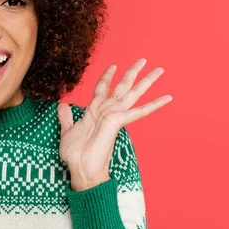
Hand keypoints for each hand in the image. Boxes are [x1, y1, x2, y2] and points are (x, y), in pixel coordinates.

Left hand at [57, 58, 171, 191]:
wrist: (81, 169)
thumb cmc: (75, 154)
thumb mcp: (67, 131)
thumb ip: (66, 118)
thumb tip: (61, 105)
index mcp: (94, 111)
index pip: (101, 89)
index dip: (106, 77)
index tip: (113, 65)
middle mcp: (106, 111)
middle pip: (121, 86)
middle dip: (132, 73)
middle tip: (143, 59)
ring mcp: (113, 116)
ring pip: (132, 93)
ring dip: (146, 81)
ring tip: (159, 69)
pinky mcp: (118, 122)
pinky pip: (138, 111)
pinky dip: (153, 105)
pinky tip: (167, 98)